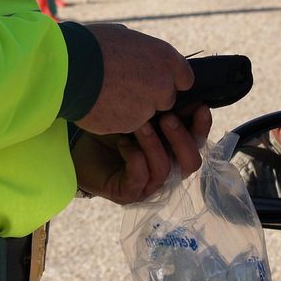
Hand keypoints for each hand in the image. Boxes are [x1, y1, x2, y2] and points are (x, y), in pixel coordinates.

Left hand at [72, 105, 211, 204]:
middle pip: (191, 163)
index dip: (202, 127)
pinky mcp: (128, 193)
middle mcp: (166, 171)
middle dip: (182, 138)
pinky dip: (135, 157)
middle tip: (166, 116)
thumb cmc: (111, 128)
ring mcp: (148, 186)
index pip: (198, 143)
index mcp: (173, 151)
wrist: (78, 145)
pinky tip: (123, 142)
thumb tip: (183, 87)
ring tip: (139, 125)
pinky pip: (140, 177)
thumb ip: (163, 106)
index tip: (199, 106)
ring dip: (154, 144)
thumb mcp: (140, 113)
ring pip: (164, 170)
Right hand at [75, 24, 194, 134]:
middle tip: (125, 87)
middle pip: (166, 99)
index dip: (168, 79)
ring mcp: (147, 108)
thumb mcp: (123, 36)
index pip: (184, 78)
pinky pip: (127, 123)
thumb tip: (139, 52)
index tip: (154, 79)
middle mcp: (163, 85)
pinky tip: (100, 104)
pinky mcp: (130, 125)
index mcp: (165, 58)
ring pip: (145, 113)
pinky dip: (116, 117)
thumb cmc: (91, 45)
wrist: (68, 68)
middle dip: (150, 96)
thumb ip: (141, 50)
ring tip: (107, 94)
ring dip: (131, 108)